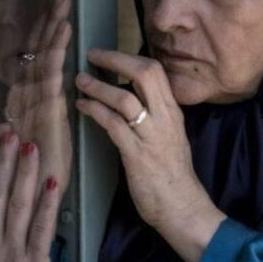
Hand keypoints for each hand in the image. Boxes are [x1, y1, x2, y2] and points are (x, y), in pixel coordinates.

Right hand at [5, 0, 72, 195]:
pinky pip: (50, 75)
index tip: (54, 10)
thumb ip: (44, 109)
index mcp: (24, 100)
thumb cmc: (39, 168)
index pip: (34, 59)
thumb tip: (53, 89)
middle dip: (47, 20)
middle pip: (34, 50)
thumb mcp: (43, 133)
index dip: (43, 32)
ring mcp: (30, 103)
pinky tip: (65, 30)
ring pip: (41, 57)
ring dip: (52, 27)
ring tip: (63, 2)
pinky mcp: (42, 112)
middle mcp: (22, 96)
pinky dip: (56, 49)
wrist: (26, 198)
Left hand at [75, 49, 225, 261]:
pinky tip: (82, 106)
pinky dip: (95, 110)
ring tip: (80, 80)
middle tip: (92, 55)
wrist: (182, 207)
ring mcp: (152, 135)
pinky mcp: (137, 154)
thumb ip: (153, 114)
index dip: (129, 57)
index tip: (108, 54)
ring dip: (98, 86)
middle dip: (115, 59)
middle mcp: (165, 118)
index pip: (155, 71)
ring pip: (125, 98)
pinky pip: (113, 124)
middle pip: (144, 74)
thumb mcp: (168, 135)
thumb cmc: (171, 173)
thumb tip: (128, 94)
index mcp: (172, 111)